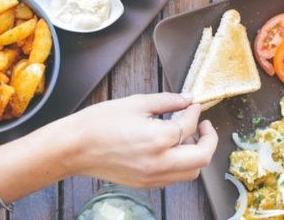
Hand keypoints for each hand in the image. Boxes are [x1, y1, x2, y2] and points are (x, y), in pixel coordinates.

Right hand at [63, 93, 217, 187]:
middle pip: (202, 157)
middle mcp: (160, 162)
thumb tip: (187, 99)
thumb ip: (167, 101)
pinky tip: (171, 149)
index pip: (189, 126)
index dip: (195, 112)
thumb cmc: (99, 123)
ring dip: (196, 154)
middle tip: (204, 125)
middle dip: (209, 139)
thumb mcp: (136, 103)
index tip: (193, 105)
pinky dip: (181, 164)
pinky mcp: (145, 184)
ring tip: (187, 137)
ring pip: (191, 172)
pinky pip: (174, 178)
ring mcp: (153, 177)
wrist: (74, 147)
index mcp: (158, 139)